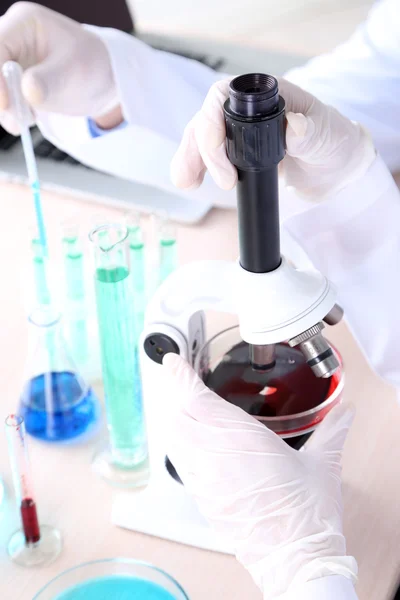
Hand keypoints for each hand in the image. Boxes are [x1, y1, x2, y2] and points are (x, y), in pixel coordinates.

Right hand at [0, 2, 119, 133]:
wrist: (103, 80)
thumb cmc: (92, 65)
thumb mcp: (75, 71)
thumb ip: (50, 80)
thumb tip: (28, 91)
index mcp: (25, 23)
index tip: (5, 103)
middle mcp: (12, 39)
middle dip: (0, 93)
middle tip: (14, 117)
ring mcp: (10, 61)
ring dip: (5, 108)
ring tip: (27, 120)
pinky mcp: (13, 82)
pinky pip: (3, 99)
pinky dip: (11, 113)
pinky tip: (29, 118)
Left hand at [163, 353, 356, 598]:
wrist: (295, 558)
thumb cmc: (306, 513)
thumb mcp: (323, 464)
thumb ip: (331, 432)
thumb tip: (345, 414)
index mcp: (241, 438)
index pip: (197, 399)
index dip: (181, 377)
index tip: (174, 362)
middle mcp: (215, 455)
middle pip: (178, 415)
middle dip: (176, 393)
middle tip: (180, 379)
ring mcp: (204, 478)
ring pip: (174, 438)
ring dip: (176, 417)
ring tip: (184, 406)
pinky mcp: (202, 498)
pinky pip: (181, 462)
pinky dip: (180, 444)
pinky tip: (193, 442)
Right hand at [170, 77, 374, 198]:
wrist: (336, 171)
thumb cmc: (333, 143)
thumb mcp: (326, 136)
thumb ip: (309, 131)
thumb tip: (294, 125)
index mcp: (267, 96)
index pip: (225, 94)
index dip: (212, 117)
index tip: (216, 146)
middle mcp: (246, 111)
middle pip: (207, 119)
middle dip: (202, 148)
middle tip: (223, 181)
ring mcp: (238, 133)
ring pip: (201, 138)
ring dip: (190, 159)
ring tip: (186, 183)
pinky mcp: (234, 155)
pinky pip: (207, 157)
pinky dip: (194, 169)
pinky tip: (189, 183)